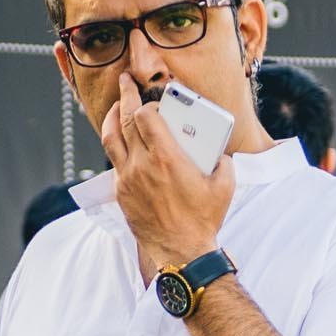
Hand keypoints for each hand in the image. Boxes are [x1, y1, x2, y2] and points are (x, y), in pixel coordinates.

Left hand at [101, 73, 234, 280]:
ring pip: (110, 137)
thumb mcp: (224, 188)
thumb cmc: (203, 221)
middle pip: (125, 119)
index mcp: (167, 158)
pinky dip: (116, 146)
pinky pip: (114, 162)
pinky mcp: (122, 193)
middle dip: (125, 97)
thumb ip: (223, 162)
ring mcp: (128, 179)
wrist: (183, 252)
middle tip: (126, 83)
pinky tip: (123, 143)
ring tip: (117, 108)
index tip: (153, 101)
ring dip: (112, 117)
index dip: (147, 104)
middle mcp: (142, 164)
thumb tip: (220, 152)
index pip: (145, 116)